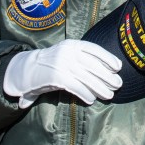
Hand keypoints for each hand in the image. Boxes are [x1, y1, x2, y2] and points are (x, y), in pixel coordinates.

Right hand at [3, 39, 122, 108]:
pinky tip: (91, 99)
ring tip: (109, 95)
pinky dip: (85, 94)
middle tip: (118, 85)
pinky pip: (76, 87)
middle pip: (93, 66)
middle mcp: (68, 52)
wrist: (26, 68)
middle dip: (107, 76)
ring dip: (100, 88)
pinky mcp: (56, 77)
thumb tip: (108, 68)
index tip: (118, 67)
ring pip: (87, 78)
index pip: (94, 49)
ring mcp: (62, 64)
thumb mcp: (67, 54)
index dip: (108, 58)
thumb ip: (83, 58)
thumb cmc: (52, 62)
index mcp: (72, 44)